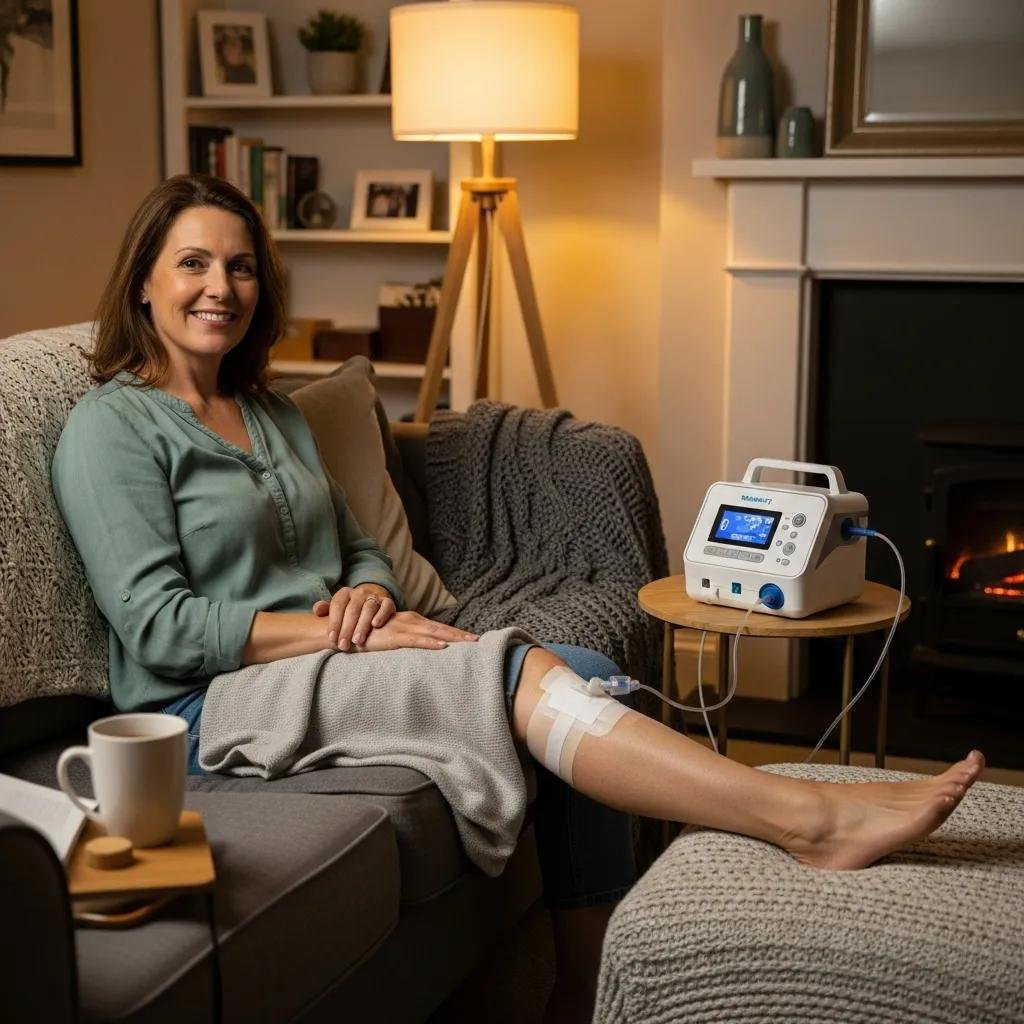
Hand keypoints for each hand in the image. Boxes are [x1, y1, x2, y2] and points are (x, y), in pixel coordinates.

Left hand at [312, 584, 396, 650]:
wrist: (371, 604)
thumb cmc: (349, 612)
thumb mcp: (336, 611)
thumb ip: (325, 610)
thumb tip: (317, 611)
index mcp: (344, 593)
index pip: (337, 606)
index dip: (334, 623)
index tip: (332, 639)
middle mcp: (360, 592)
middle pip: (352, 609)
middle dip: (347, 629)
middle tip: (343, 645)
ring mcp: (374, 596)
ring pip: (368, 608)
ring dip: (362, 625)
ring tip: (357, 641)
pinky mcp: (388, 602)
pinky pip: (386, 606)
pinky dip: (381, 615)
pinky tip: (375, 625)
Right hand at [354, 610, 478, 652]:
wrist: (348, 630)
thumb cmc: (371, 635)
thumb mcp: (393, 637)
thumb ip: (407, 640)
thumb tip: (421, 648)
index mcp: (413, 621)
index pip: (439, 627)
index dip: (456, 633)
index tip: (472, 639)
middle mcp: (411, 621)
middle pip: (442, 628)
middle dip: (460, 634)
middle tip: (479, 640)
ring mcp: (404, 628)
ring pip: (434, 632)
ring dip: (452, 637)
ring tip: (469, 642)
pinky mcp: (395, 636)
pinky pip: (416, 640)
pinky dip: (430, 642)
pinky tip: (443, 646)